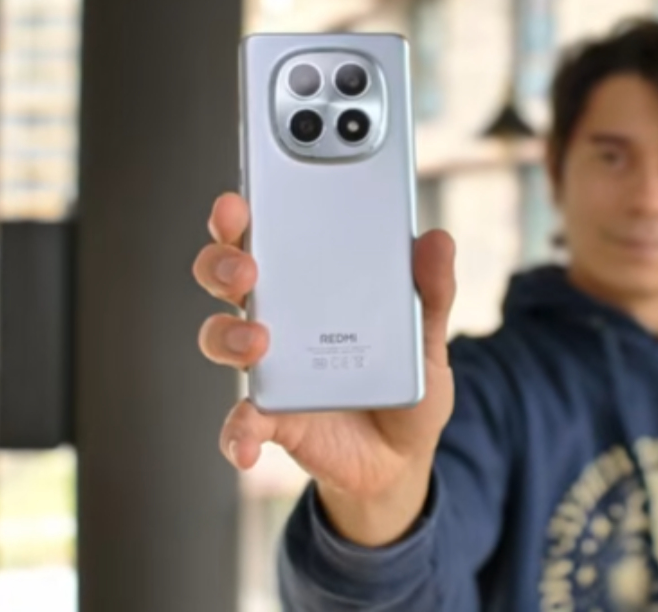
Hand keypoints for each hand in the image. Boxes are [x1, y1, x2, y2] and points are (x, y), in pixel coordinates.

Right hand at [193, 191, 456, 544]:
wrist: (401, 455)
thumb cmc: (401, 380)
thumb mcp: (426, 336)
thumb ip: (431, 292)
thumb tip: (437, 239)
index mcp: (308, 285)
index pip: (265, 236)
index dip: (241, 215)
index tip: (238, 201)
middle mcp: (277, 319)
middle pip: (225, 276)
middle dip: (222, 263)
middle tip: (247, 267)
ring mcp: (269, 367)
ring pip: (219, 337)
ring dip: (228, 335)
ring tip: (259, 343)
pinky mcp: (271, 418)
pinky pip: (239, 423)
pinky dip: (237, 433)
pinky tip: (248, 445)